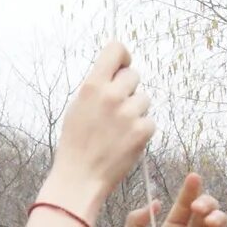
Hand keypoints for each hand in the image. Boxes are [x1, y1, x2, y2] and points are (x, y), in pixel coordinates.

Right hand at [52, 42, 153, 204]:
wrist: (80, 178)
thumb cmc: (76, 144)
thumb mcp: (77, 107)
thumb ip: (96, 87)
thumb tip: (114, 73)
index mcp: (92, 86)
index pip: (116, 49)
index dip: (122, 57)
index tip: (120, 68)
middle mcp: (112, 96)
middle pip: (134, 75)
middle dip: (128, 89)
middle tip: (115, 109)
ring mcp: (129, 114)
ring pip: (144, 99)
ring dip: (135, 111)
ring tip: (118, 129)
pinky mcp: (142, 131)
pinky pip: (149, 121)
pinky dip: (141, 130)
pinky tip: (125, 141)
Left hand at [112, 173, 226, 226]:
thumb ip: (135, 224)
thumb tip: (154, 202)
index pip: (183, 206)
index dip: (189, 191)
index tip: (192, 177)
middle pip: (205, 212)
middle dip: (206, 202)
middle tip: (198, 207)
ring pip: (219, 226)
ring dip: (219, 216)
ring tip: (208, 219)